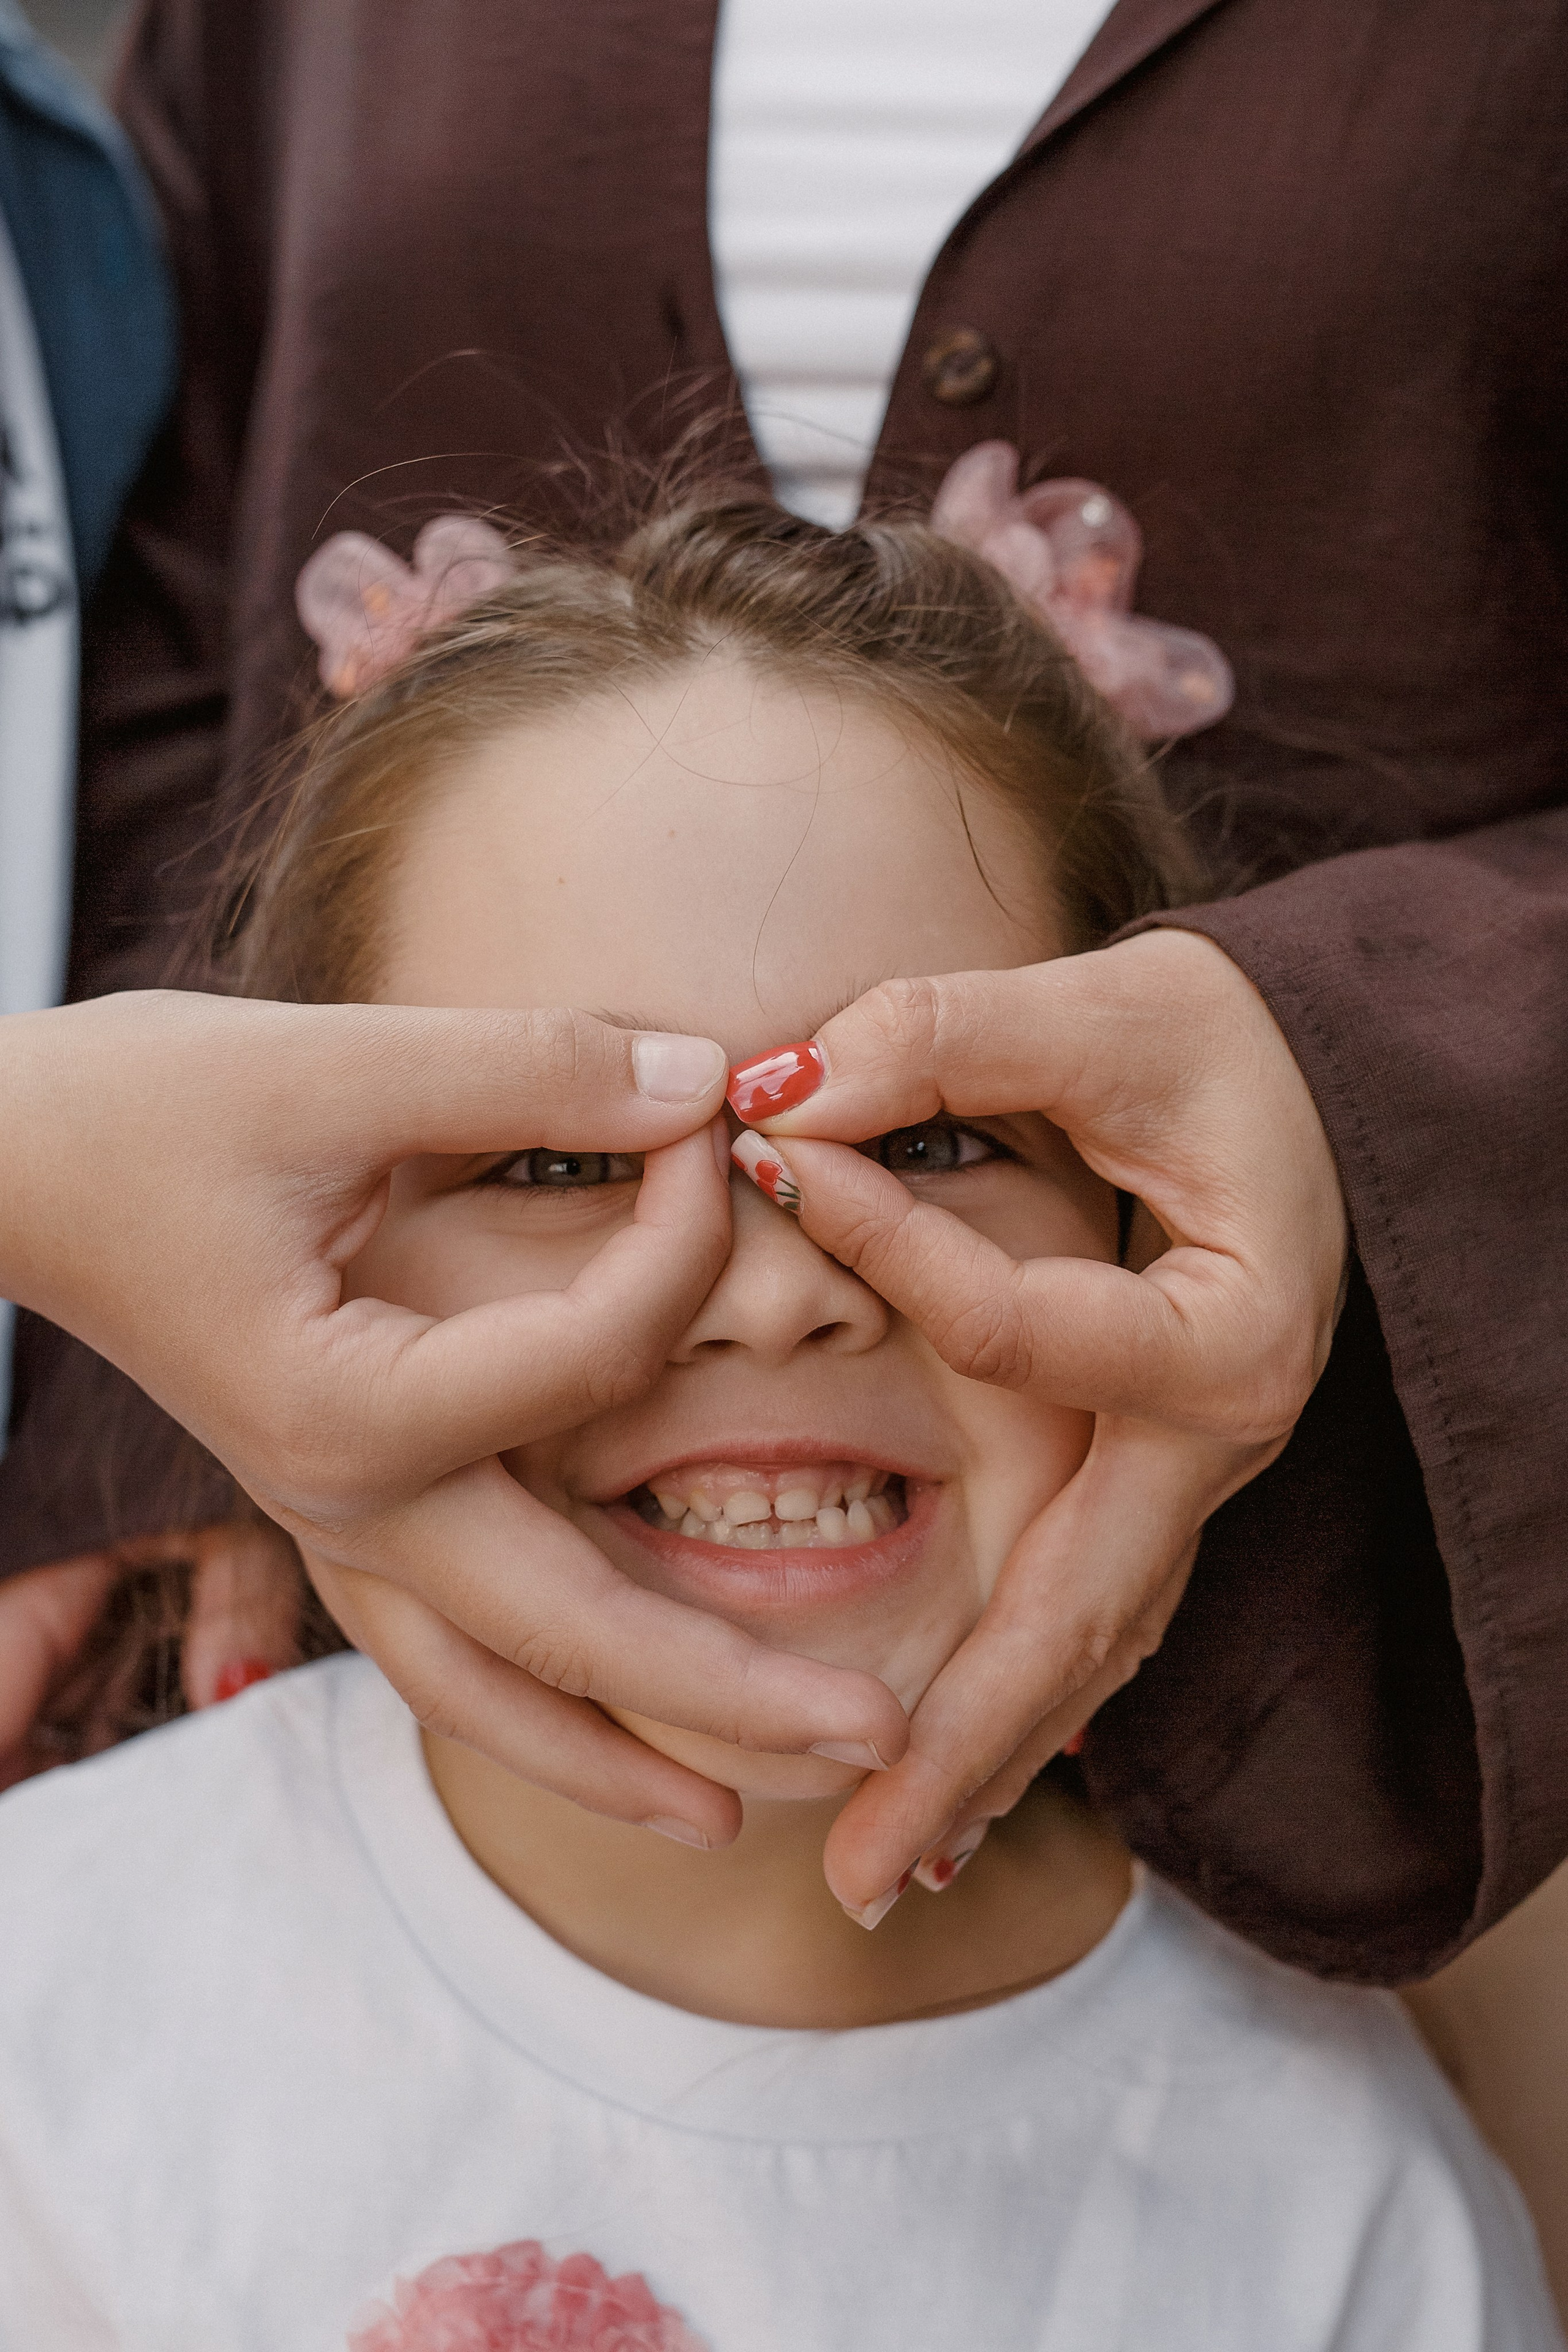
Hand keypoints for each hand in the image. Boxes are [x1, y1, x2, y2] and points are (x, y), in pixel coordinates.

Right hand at [0, 994, 906, 1841]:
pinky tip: (604, 1735)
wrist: (10, 1163)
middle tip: (880, 1737)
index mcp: (359, 1405)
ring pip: (491, 1683)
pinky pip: (441, 1645)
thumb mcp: (336, 1065)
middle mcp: (351, 1497)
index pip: (596, 1352)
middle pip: (568, 1628)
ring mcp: (336, 1520)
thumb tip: (702, 1080)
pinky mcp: (334, 1503)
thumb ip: (529, 1071)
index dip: (689, 1235)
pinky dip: (529, 1705)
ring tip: (733, 1817)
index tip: (725, 1127)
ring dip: (617, 1752)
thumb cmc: (150, 1108)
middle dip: (731, 1687)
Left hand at [730, 931, 1347, 1916]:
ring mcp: (1196, 1479)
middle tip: (852, 1869)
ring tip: (886, 1869)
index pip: (1016, 1328)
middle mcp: (1221, 1439)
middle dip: (963, 1744)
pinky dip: (1028, 1705)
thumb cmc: (1228, 1050)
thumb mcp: (1115, 1009)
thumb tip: (783, 1092)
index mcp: (1225, 1333)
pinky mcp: (1165, 1482)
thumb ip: (955, 1035)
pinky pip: (1098, 1615)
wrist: (1325, 1091)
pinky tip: (956, 1783)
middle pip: (1083, 1617)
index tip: (771, 1156)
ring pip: (1093, 1648)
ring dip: (988, 1760)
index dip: (885, 1240)